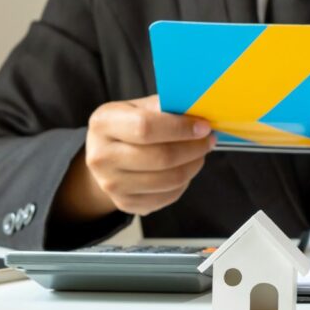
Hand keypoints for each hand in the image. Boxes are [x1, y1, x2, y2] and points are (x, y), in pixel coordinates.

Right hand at [57, 95, 215, 219]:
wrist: (104, 158)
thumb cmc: (126, 127)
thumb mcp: (137, 107)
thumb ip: (163, 106)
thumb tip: (196, 110)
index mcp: (103, 124)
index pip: (146, 127)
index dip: (181, 128)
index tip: (203, 127)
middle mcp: (101, 157)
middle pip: (161, 157)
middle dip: (193, 149)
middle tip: (208, 141)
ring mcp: (112, 184)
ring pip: (169, 180)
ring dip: (193, 166)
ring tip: (199, 154)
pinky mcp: (126, 203)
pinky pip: (168, 196)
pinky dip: (184, 182)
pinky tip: (185, 169)